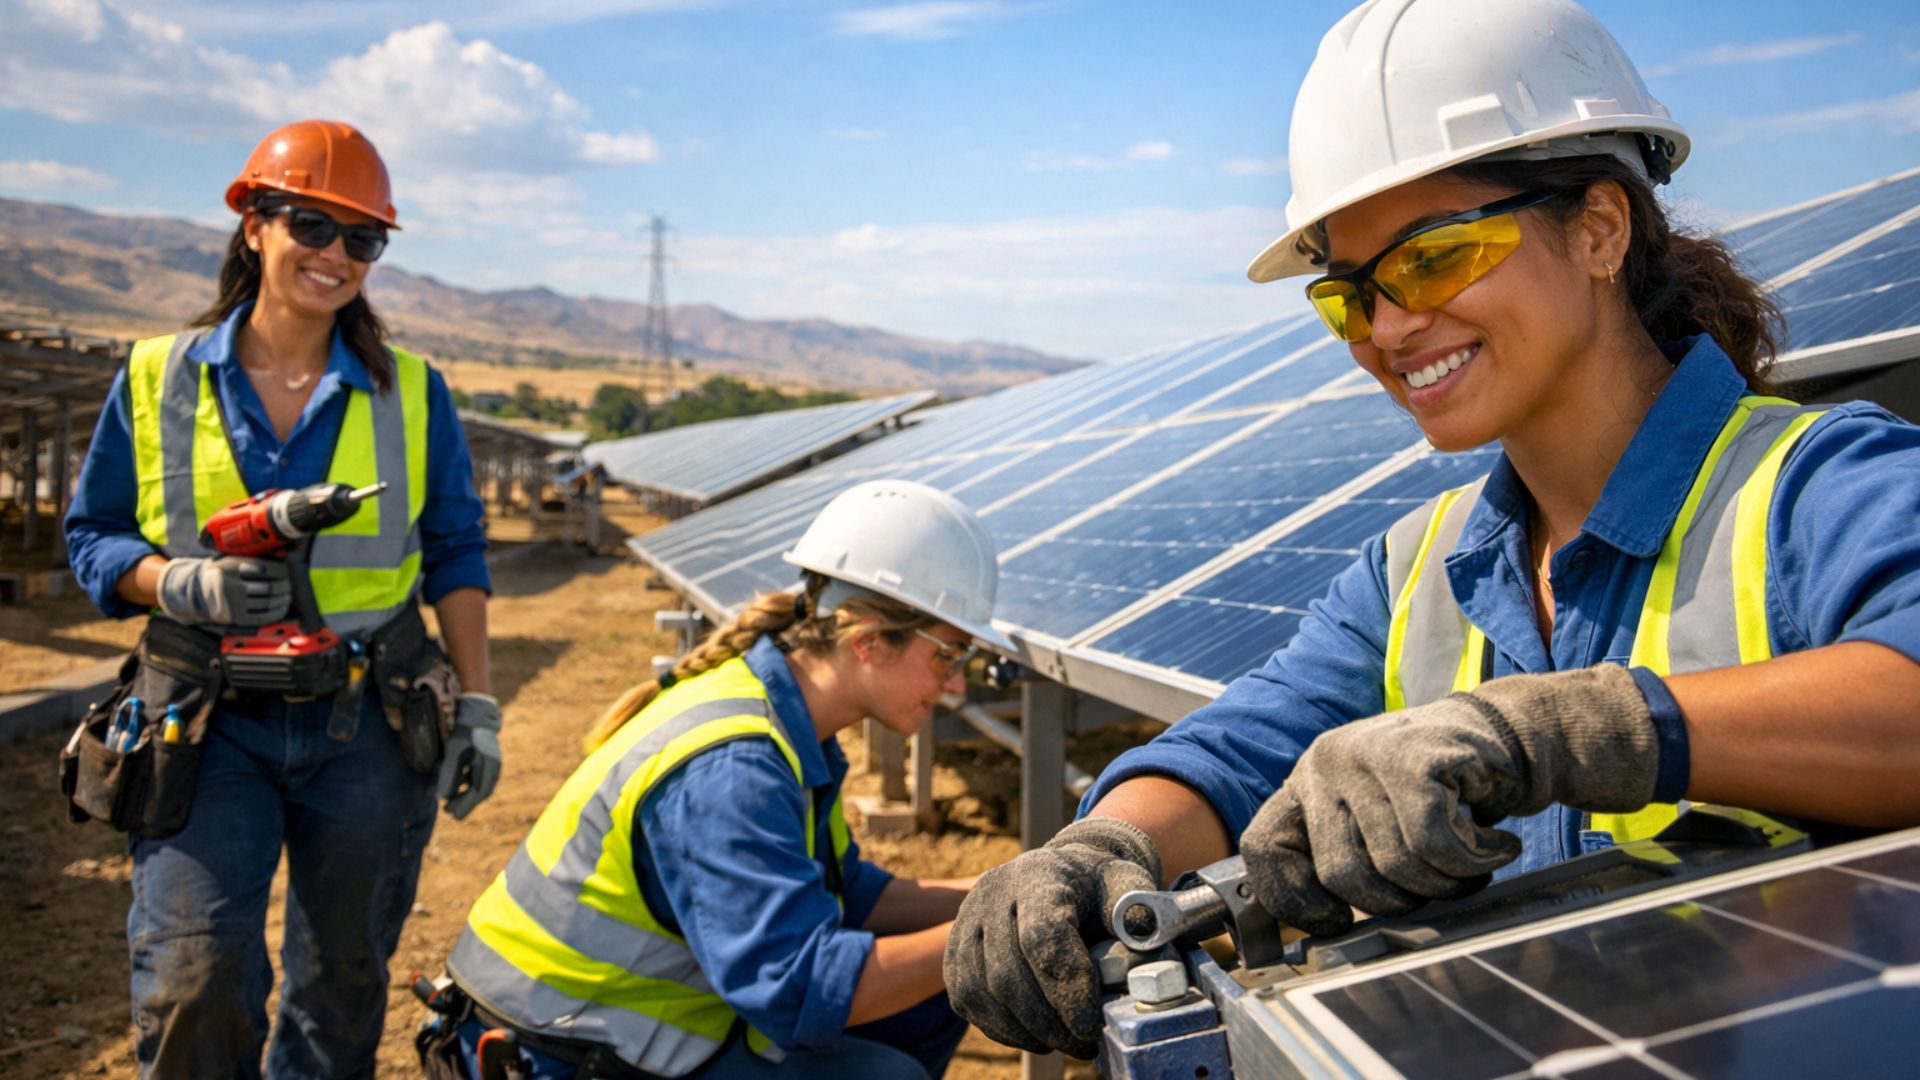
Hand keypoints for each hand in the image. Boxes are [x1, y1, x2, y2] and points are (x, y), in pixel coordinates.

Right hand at [155, 555, 290, 625]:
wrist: (195, 590)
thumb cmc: (221, 572)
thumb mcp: (232, 559)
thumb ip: (254, 558)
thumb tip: (283, 556)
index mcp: (234, 567)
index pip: (268, 569)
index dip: (283, 572)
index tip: (288, 572)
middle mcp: (234, 585)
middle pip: (270, 587)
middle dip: (285, 587)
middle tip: (290, 585)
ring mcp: (235, 603)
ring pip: (268, 602)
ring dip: (283, 599)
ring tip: (288, 596)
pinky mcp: (236, 617)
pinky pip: (263, 617)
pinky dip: (277, 612)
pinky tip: (282, 608)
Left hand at [437, 693, 501, 819]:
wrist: (476, 710)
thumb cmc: (465, 731)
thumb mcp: (454, 752)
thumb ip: (449, 775)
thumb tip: (442, 797)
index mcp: (488, 767)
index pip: (478, 794)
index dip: (465, 806)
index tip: (453, 815)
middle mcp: (493, 766)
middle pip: (479, 791)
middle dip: (464, 803)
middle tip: (448, 811)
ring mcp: (491, 762)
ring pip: (478, 784)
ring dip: (464, 794)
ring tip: (449, 800)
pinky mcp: (485, 757)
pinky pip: (478, 776)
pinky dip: (466, 783)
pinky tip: (456, 784)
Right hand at [944, 817, 1160, 1058]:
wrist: (1061, 871)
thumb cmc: (1098, 887)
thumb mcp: (1126, 886)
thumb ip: (1138, 912)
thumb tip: (1141, 942)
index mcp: (1038, 874)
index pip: (1041, 935)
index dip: (1064, 986)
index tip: (1089, 1024)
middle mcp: (992, 892)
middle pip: (1007, 972)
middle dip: (1047, 1021)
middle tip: (1083, 1045)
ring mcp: (966, 919)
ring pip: (981, 991)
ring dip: (1023, 1030)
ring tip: (1062, 1042)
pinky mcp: (953, 948)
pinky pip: (966, 999)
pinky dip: (1000, 1027)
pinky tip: (1033, 1034)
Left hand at [1241, 665, 1658, 937]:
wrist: (1503, 736)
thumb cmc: (1436, 792)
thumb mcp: (1372, 818)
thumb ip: (1342, 855)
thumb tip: (1321, 933)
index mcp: (1304, 783)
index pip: (1262, 848)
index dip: (1293, 899)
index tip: (1338, 922)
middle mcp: (1324, 763)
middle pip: (1339, 875)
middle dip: (1395, 902)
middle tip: (1433, 889)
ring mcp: (1367, 754)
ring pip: (1396, 864)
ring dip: (1447, 882)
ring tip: (1471, 863)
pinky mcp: (1415, 757)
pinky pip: (1435, 844)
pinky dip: (1474, 860)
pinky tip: (1495, 846)